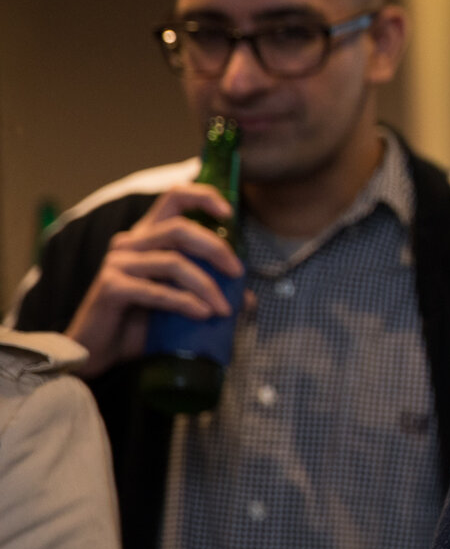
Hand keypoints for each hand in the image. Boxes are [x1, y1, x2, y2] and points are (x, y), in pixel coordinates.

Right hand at [63, 184, 243, 378]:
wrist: (100, 351)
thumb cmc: (141, 323)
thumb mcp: (180, 302)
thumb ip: (209, 293)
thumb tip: (249, 299)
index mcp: (147, 237)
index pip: (173, 198)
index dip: (203, 197)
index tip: (230, 213)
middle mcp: (130, 243)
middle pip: (180, 229)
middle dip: (216, 249)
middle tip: (238, 273)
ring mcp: (117, 263)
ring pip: (174, 262)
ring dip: (206, 286)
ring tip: (223, 310)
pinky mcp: (110, 286)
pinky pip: (157, 290)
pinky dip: (185, 302)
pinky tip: (203, 314)